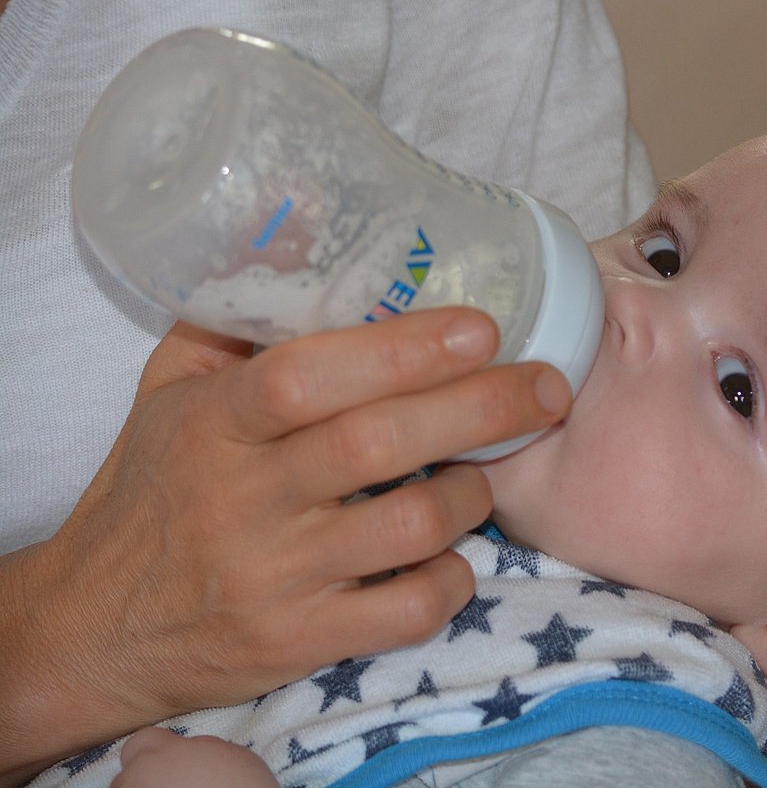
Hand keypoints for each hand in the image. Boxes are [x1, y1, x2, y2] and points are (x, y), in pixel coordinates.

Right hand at [0, 308, 571, 784]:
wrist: (98, 627)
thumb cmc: (149, 494)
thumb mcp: (168, 394)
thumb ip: (234, 326)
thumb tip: (310, 246)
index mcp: (211, 424)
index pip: (306, 377)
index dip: (401, 350)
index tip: (479, 329)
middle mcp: (244, 499)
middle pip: (377, 444)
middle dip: (481, 408)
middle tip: (547, 387)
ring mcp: (275, 576)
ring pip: (410, 526)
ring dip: (473, 493)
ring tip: (487, 473)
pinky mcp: (300, 641)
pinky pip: (407, 613)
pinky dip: (452, 579)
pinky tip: (452, 555)